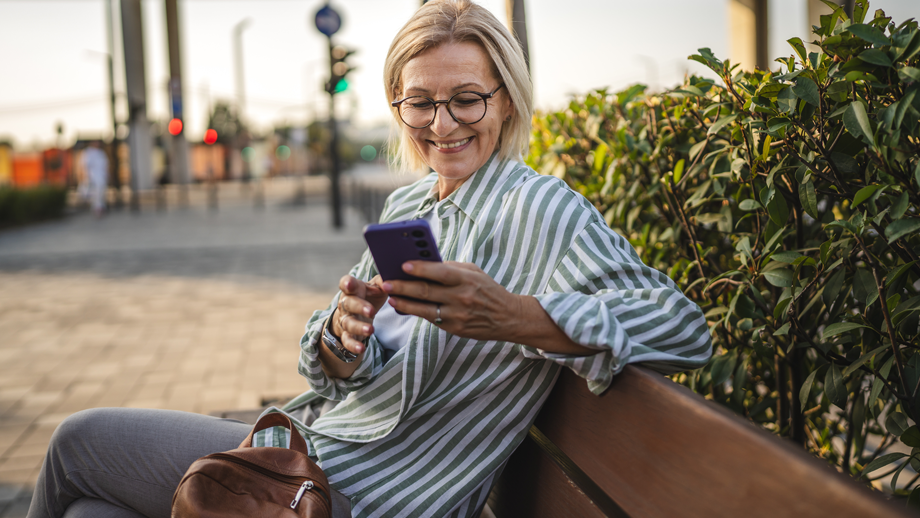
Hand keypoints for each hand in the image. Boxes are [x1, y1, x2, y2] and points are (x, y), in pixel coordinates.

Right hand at [332, 275, 387, 354]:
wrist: (355, 314)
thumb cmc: (369, 296)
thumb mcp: (376, 287)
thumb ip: (383, 283)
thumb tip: (394, 280)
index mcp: (353, 289)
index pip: (346, 283)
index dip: (347, 283)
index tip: (350, 284)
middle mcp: (346, 304)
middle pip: (348, 304)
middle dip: (359, 307)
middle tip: (371, 311)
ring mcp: (345, 319)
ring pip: (348, 323)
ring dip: (359, 327)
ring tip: (371, 330)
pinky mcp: (347, 334)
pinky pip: (347, 340)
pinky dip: (353, 345)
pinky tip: (361, 349)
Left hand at [381, 261, 523, 341]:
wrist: (507, 317)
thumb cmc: (487, 290)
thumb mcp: (474, 272)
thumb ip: (451, 267)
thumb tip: (424, 263)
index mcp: (466, 279)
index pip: (440, 272)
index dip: (420, 268)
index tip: (403, 264)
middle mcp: (461, 297)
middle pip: (426, 291)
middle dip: (403, 286)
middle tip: (385, 282)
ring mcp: (457, 315)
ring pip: (424, 308)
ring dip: (404, 302)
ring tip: (390, 295)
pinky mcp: (454, 328)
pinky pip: (430, 318)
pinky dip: (414, 311)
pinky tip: (402, 305)